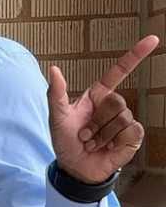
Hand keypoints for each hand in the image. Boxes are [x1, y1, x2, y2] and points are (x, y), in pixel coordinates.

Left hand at [48, 35, 159, 183]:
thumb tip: (54, 69)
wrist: (74, 167)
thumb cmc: (65, 140)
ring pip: (122, 118)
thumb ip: (56, 93)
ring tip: (92, 142)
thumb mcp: (56, 116)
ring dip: (102, 134)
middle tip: (84, 134)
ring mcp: (124, 121)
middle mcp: (113, 106)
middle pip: (116, 101)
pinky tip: (107, 148)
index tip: (152, 39)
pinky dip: (115, 141)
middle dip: (96, 121)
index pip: (118, 71)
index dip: (136, 55)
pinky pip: (131, 131)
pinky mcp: (132, 137)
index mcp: (97, 96)